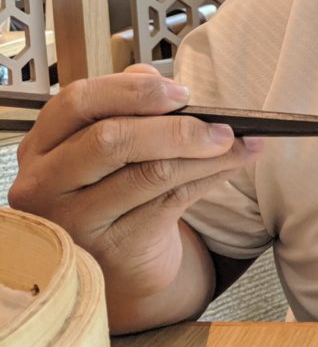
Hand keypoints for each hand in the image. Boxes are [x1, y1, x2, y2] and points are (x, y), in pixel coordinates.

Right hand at [8, 64, 262, 301]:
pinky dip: (210, 178)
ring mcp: (74, 221)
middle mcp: (46, 183)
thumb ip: (131, 109)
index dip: (132, 91)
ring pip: (150, 174)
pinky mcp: (110, 249)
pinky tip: (232, 165)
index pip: (77, 102)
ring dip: (208, 156)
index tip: (181, 93)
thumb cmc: (115, 189)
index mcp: (43, 144)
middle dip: (176, 129)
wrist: (116, 261)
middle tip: (222, 128)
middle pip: (110, 140)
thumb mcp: (112, 148)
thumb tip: (168, 85)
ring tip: (244, 144)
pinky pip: (171, 202)